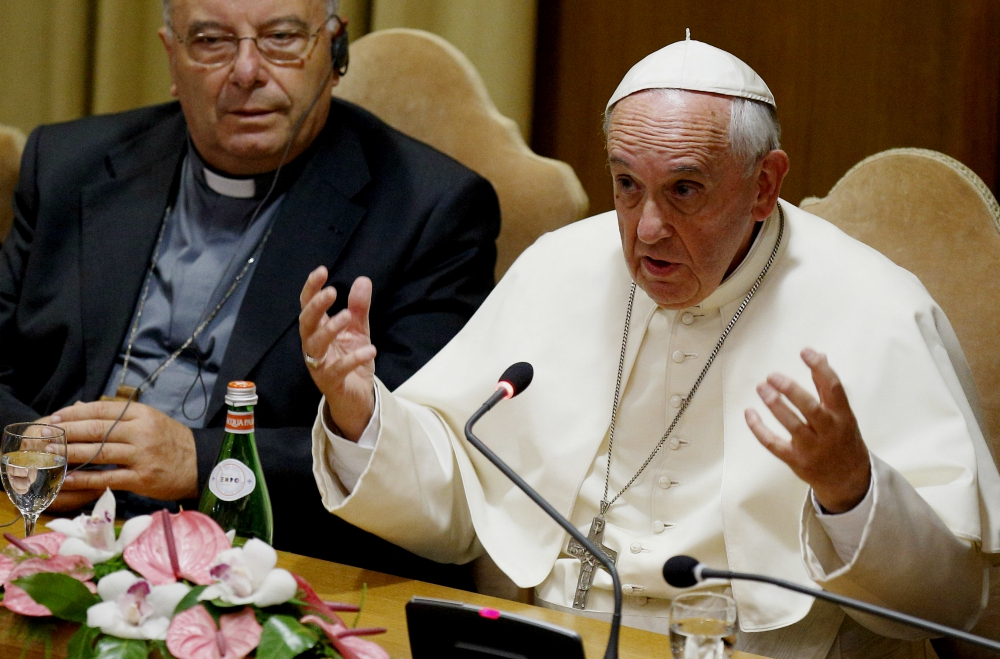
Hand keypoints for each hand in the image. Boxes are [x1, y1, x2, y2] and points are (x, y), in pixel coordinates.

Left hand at [43, 401, 198, 503]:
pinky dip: (85, 478)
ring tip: (50, 455)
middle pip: (97, 430)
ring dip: (71, 454)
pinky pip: (107, 477)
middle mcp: (142, 432)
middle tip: (44, 437)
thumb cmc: (171, 441)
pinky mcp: (142, 478)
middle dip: (67, 433)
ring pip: (99, 453)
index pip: (102, 410)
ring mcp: (142, 456)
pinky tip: (68, 478)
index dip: (75, 414)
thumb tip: (80, 409)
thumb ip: (118, 416)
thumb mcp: (149, 420)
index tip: (54, 418)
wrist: (200, 464)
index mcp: (142, 414)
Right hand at [299, 267, 376, 441]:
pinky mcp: (331, 383)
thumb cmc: (351, 361)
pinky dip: (353, 359)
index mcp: (318, 330)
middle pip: (306, 324)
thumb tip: (363, 280)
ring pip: (316, 346)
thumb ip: (359, 308)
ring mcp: (319, 365)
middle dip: (316, 307)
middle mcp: (313, 346)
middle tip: (331, 292)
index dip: (311, 289)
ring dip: (330, 329)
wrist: (358, 397)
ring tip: (347, 316)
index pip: (308, 306)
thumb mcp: (358, 331)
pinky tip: (370, 349)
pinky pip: (338, 370)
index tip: (322, 271)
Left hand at [744, 348, 870, 513]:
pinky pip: (774, 444)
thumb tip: (819, 355)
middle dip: (791, 390)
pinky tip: (750, 413)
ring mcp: (812, 448)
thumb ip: (827, 387)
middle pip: (810, 408)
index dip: (820, 368)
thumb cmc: (843, 439)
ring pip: (792, 425)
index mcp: (843, 416)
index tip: (805, 352)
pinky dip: (759, 429)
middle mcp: (829, 431)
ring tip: (761, 388)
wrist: (849, 480)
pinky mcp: (796, 460)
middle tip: (772, 376)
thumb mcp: (843, 414)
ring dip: (775, 405)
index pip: (834, 388)